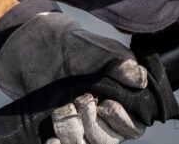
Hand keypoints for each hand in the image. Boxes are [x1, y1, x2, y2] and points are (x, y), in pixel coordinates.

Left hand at [0, 12, 147, 143]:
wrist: (36, 44)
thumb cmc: (74, 45)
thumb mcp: (99, 51)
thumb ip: (120, 65)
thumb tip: (141, 80)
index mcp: (119, 99)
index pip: (132, 127)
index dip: (120, 120)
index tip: (106, 104)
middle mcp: (101, 118)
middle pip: (108, 141)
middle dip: (94, 125)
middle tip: (81, 99)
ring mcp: (78, 125)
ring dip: (74, 132)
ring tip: (62, 109)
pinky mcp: (58, 129)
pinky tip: (53, 140)